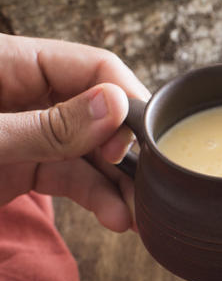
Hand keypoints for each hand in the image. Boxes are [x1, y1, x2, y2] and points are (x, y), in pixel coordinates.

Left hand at [0, 34, 149, 230]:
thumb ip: (46, 125)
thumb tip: (115, 106)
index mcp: (11, 63)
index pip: (93, 66)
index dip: (125, 99)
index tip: (141, 140)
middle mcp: (25, 95)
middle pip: (99, 111)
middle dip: (128, 150)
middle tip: (149, 182)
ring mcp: (27, 132)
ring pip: (90, 151)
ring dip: (118, 184)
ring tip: (139, 214)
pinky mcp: (23, 167)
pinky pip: (71, 177)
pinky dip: (96, 198)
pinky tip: (116, 217)